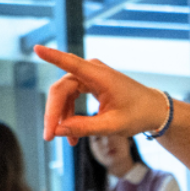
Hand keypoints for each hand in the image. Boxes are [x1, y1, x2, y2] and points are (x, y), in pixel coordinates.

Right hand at [34, 45, 171, 143]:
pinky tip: (71, 134)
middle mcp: (92, 70)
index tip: (36, 48)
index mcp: (100, 76)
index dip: (52, 56)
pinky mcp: (88, 83)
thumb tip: (57, 131)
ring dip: (61, 118)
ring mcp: (89, 75)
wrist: (152, 110)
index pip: (71, 63)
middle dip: (53, 113)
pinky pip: (70, 98)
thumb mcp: (111, 126)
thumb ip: (84, 128)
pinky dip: (69, 116)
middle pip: (61, 89)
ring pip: (63, 95)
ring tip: (68, 142)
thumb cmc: (137, 115)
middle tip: (49, 137)